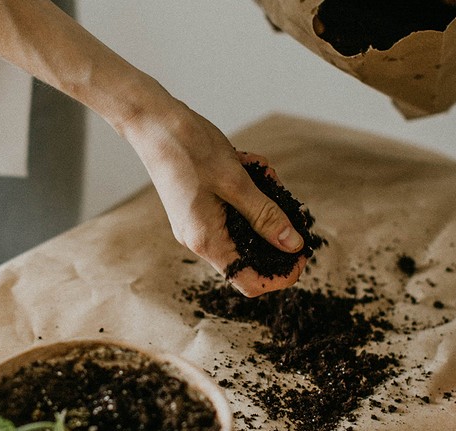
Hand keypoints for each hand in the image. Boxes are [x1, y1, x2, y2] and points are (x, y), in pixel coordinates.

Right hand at [119, 99, 305, 296]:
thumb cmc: (190, 149)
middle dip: (274, 229)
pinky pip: (232, 210)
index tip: (302, 253)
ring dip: (261, 202)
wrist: (153, 123)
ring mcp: (197, 224)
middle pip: (249, 256)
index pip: (248, 281)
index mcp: (206, 240)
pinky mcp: (198, 208)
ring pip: (244, 227)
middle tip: (287, 201)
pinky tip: (248, 164)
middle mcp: (199, 239)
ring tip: (262, 170)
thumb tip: (293, 245)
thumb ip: (266, 216)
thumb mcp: (237, 182)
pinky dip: (247, 191)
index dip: (280, 275)